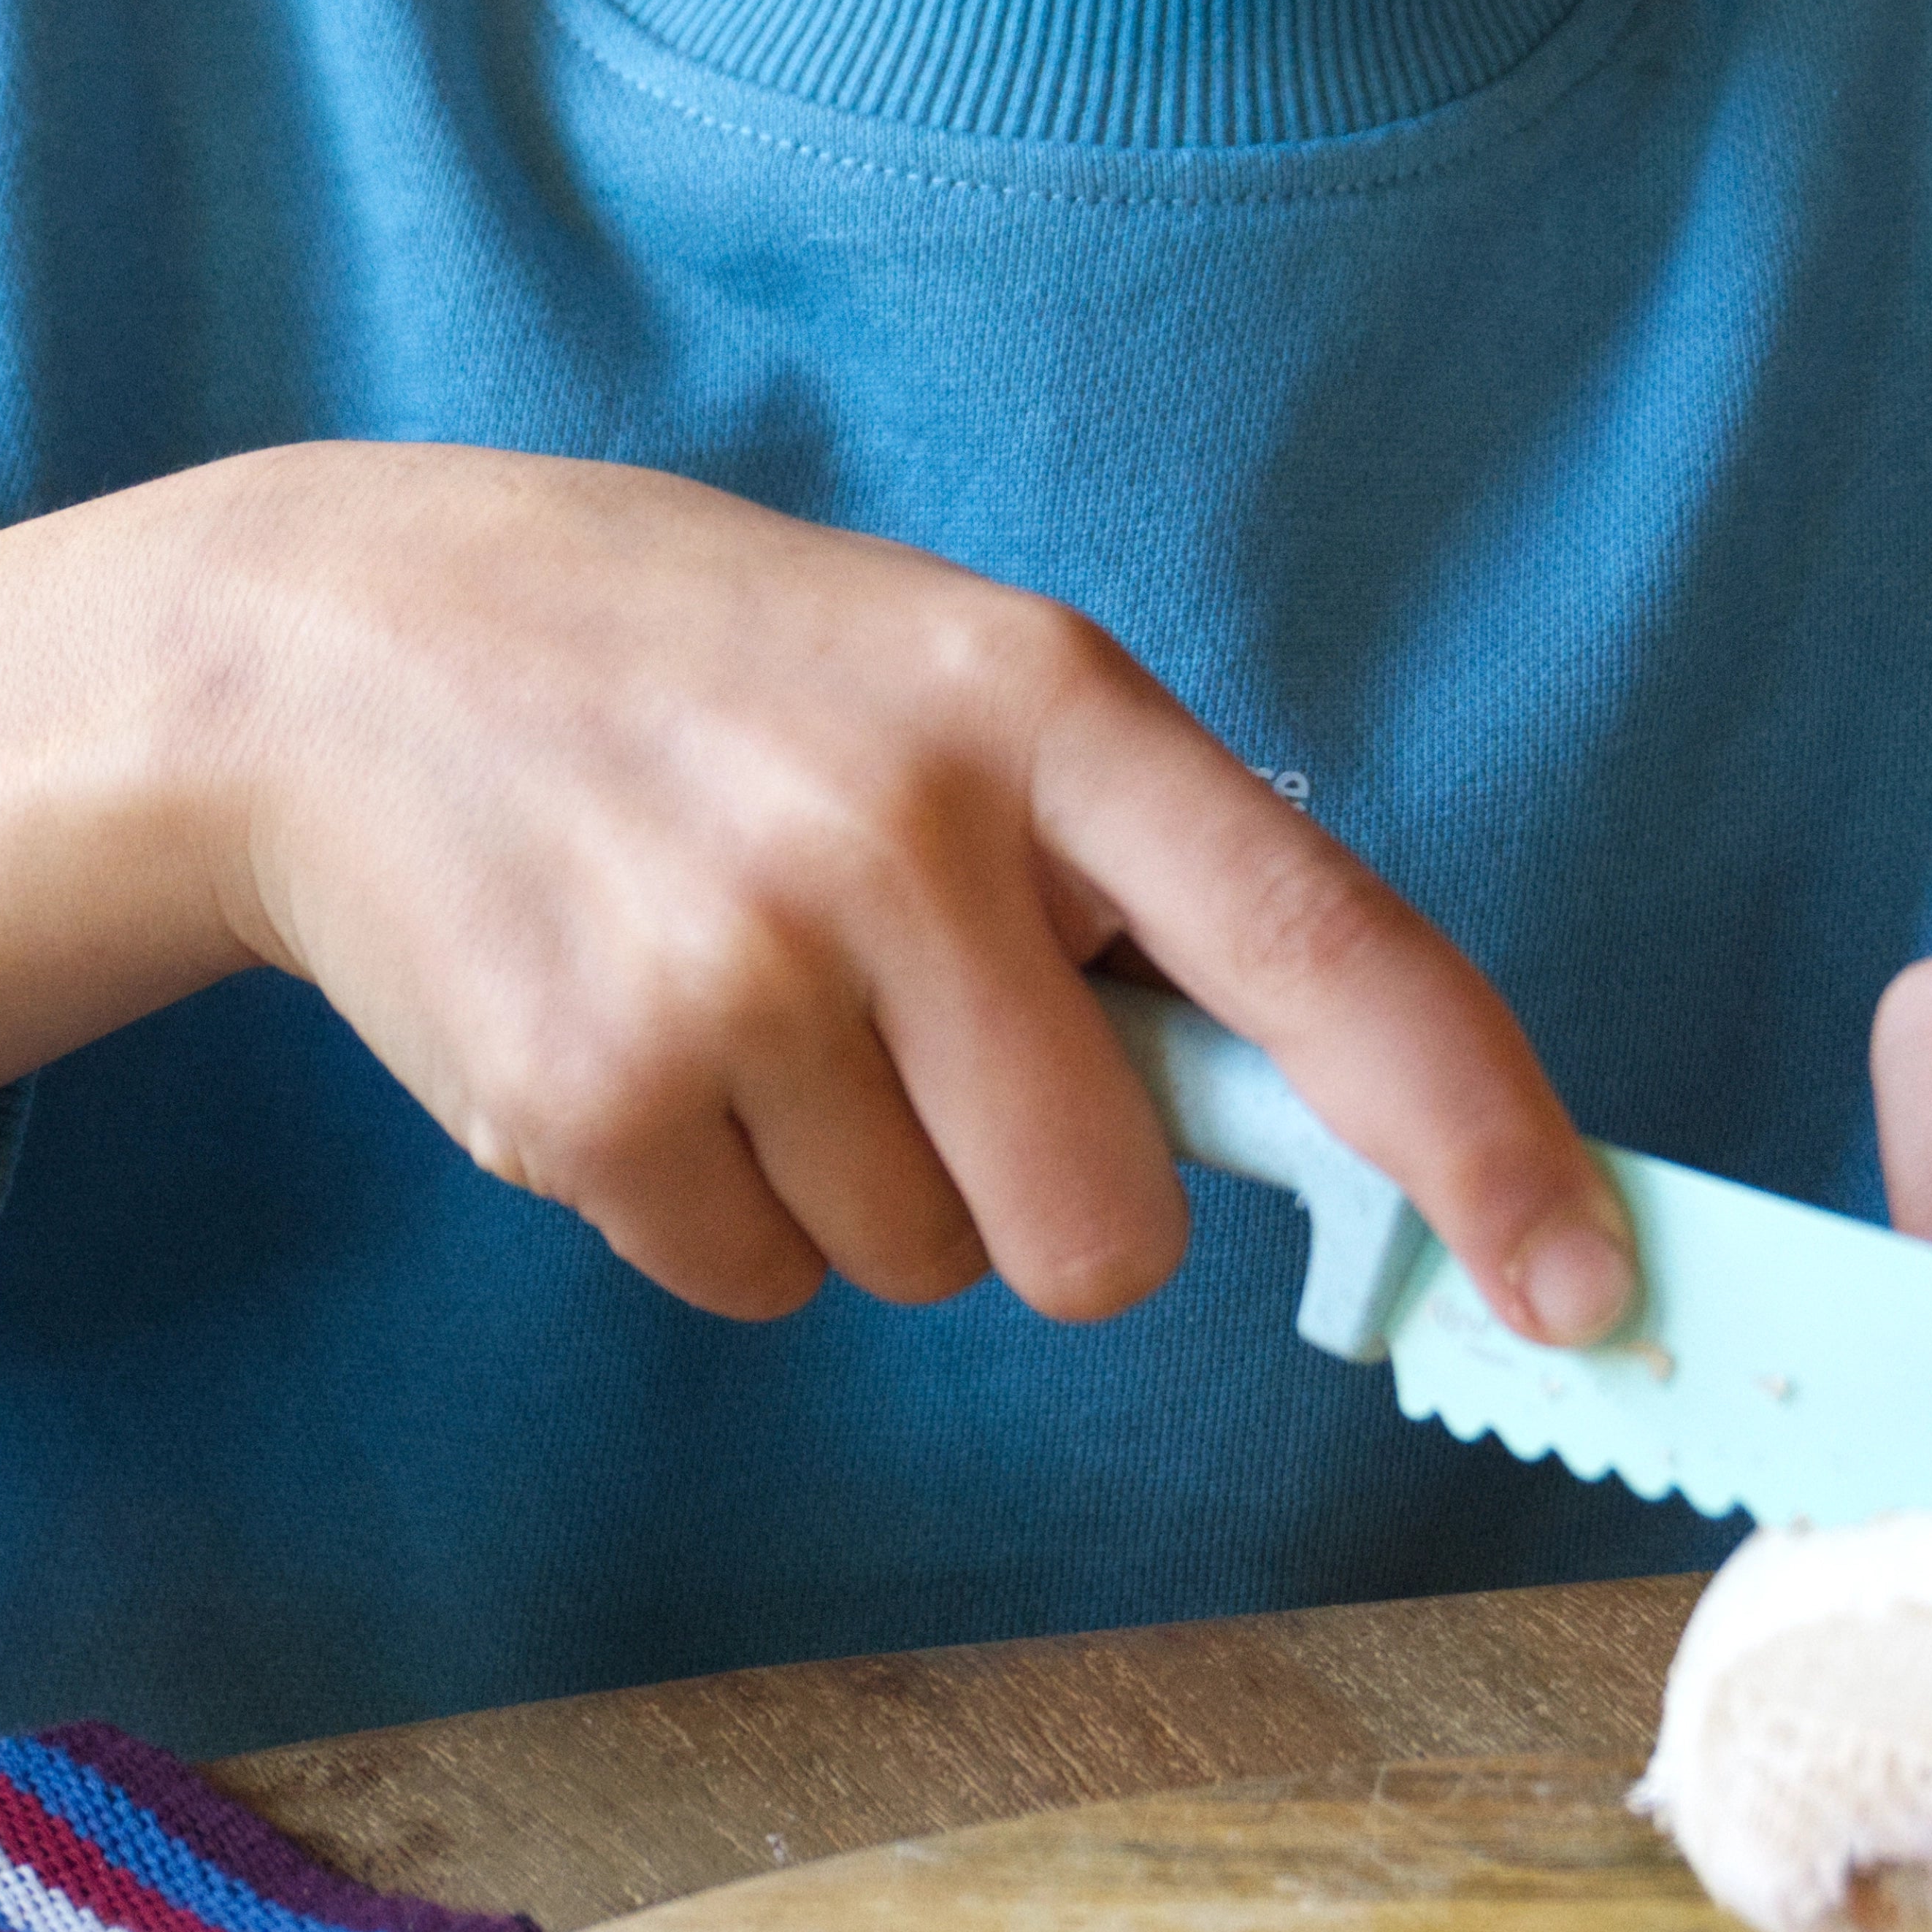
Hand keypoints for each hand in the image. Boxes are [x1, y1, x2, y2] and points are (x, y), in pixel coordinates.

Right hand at [0, 447, 1634, 1345]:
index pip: (1323, 945)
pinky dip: (722, 1207)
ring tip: (747, 984)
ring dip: (865, 1180)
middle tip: (927, 1040)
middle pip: (1108, 1232)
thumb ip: (1141, 866)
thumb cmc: (719, 670)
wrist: (348, 643)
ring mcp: (733, 972)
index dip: (1476, 1132)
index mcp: (1040, 701)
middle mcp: (900, 832)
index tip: (1583, 1283)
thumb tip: (1340, 1111)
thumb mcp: (954, 673)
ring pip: (927, 1270)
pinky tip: (645, 1031)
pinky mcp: (582, 1103)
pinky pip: (761, 1288)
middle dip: (1054, 1199)